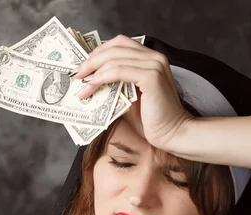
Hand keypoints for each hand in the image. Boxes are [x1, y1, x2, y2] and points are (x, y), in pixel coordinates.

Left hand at [72, 34, 195, 152]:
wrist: (173, 135)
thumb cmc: (153, 122)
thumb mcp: (130, 99)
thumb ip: (116, 86)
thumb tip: (93, 82)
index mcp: (151, 59)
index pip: (121, 44)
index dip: (100, 51)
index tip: (84, 66)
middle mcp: (154, 57)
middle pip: (115, 46)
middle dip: (92, 59)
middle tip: (77, 74)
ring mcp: (154, 65)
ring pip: (115, 57)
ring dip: (93, 69)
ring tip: (80, 83)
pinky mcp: (151, 77)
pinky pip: (119, 70)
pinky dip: (102, 77)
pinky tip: (92, 86)